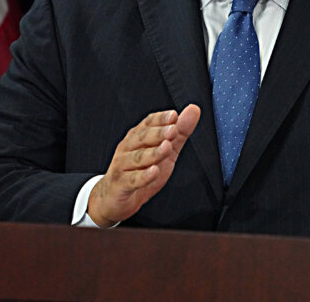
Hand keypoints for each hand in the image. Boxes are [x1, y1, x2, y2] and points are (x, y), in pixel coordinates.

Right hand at [87, 104, 200, 227]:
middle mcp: (128, 148)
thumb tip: (194, 109)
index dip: (160, 119)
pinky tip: (154, 171)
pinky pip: (132, 179)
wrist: (115, 199)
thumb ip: (180, 132)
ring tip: (167, 147)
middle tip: (173, 129)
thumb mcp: (166, 151)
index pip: (148, 123)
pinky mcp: (121, 185)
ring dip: (153, 152)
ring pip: (138, 158)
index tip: (174, 115)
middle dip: (158, 133)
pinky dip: (143, 176)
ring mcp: (122, 166)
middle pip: (142, 138)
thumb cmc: (142, 171)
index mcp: (138, 137)